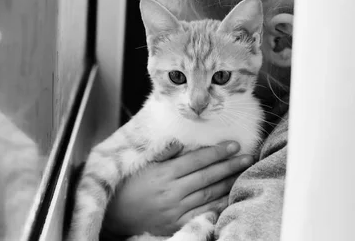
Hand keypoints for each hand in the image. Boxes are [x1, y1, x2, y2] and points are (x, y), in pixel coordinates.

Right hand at [102, 141, 254, 237]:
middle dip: (229, 165)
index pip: (196, 160)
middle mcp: (172, 191)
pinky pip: (203, 213)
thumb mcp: (141, 164)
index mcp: (163, 174)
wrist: (116, 215)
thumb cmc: (129, 186)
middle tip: (247, 156)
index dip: (217, 152)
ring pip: (209, 193)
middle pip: (207, 176)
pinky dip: (219, 204)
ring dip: (229, 182)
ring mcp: (176, 209)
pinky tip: (230, 196)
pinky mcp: (177, 223)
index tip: (233, 144)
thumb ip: (162, 153)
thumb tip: (179, 141)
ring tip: (243, 171)